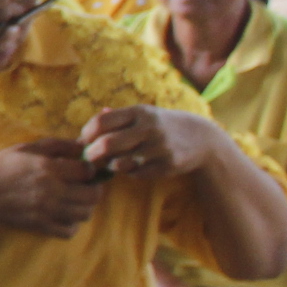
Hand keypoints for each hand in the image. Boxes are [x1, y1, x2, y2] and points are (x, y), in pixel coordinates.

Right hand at [0, 138, 102, 238]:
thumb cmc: (0, 167)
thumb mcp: (26, 148)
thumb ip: (57, 145)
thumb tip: (82, 144)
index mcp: (48, 168)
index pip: (88, 171)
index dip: (90, 169)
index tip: (83, 168)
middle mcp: (51, 190)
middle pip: (93, 195)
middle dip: (93, 189)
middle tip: (84, 185)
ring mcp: (47, 210)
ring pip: (85, 214)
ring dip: (84, 207)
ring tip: (74, 200)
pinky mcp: (41, 225)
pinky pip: (69, 231)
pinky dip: (72, 224)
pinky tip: (64, 215)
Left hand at [81, 105, 216, 185]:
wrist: (201, 139)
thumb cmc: (162, 126)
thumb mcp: (143, 114)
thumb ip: (115, 117)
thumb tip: (89, 125)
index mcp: (139, 112)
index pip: (101, 122)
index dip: (86, 134)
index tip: (85, 140)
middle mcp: (148, 128)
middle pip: (106, 144)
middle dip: (91, 154)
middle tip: (90, 158)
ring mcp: (158, 148)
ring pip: (119, 163)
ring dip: (111, 166)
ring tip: (113, 162)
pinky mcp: (166, 165)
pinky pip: (136, 174)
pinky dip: (130, 173)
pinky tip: (134, 167)